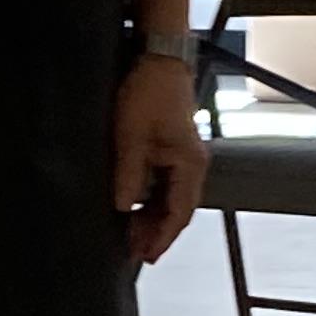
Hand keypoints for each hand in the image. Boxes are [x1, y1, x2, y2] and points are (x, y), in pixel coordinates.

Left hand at [113, 53, 206, 264]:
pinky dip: (151, 199)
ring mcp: (185, 156)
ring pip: (171, 198)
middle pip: (178, 210)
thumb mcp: (130, 136)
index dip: (162, 238)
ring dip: (153, 217)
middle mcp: (193, 165)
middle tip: (134, 251)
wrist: (158, 59)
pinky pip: (165, 183)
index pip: (179, 213)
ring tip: (131, 234)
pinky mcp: (174, 148)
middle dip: (157, 232)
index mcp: (189, 165)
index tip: (145, 256)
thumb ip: (128, 175)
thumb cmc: (147, 93)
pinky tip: (135, 206)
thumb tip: (122, 208)